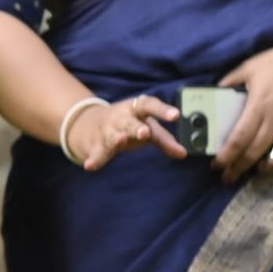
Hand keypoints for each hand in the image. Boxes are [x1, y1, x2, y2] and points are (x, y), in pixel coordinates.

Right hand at [62, 94, 186, 170]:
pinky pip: (97, 153)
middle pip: (129, 122)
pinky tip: (90, 166)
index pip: (150, 105)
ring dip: (116, 138)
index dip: (162, 110)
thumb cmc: (127, 125)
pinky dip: (94, 159)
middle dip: (136, 127)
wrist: (89, 124)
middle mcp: (121, 118)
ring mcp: (107, 131)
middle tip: (144, 132)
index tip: (175, 115)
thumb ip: (164, 140)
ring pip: (112, 135)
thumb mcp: (147, 128)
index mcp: (135, 109)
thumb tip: (183, 153)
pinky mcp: (97, 145)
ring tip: (120, 140)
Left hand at [217, 28, 272, 180]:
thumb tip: (214, 94)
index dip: (226, 156)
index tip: (216, 166)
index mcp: (258, 107)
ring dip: (263, 170)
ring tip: (253, 172)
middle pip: (254, 154)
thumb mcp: (249, 67)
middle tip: (227, 178)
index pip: (239, 139)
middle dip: (238, 169)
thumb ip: (230, 82)